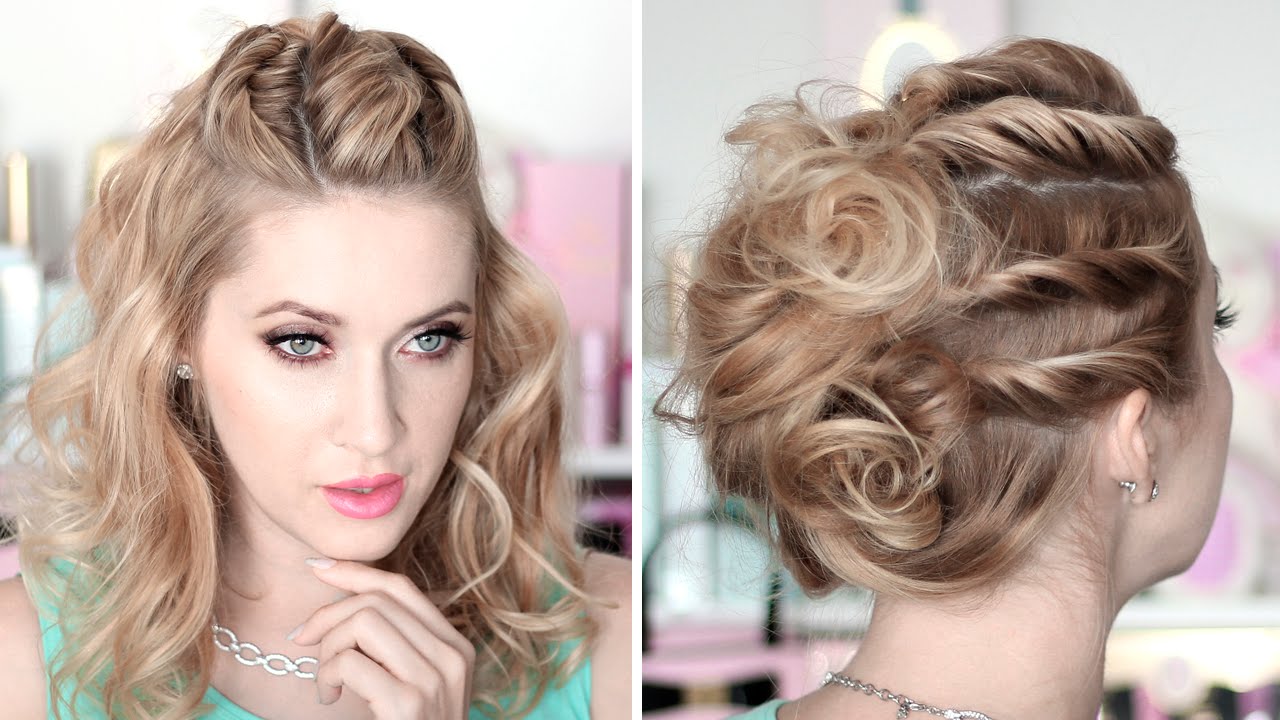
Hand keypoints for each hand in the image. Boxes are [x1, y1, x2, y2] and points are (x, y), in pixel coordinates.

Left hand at [290, 559, 474, 718]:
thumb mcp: (413, 686)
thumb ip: (397, 649)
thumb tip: (349, 602)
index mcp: (456, 648)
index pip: (401, 587)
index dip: (355, 572)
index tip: (317, 569)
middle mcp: (453, 657)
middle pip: (377, 600)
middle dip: (328, 615)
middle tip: (302, 642)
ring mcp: (434, 680)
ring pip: (363, 621)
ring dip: (328, 649)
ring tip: (326, 683)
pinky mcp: (408, 703)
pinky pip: (350, 662)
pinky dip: (326, 676)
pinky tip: (328, 699)